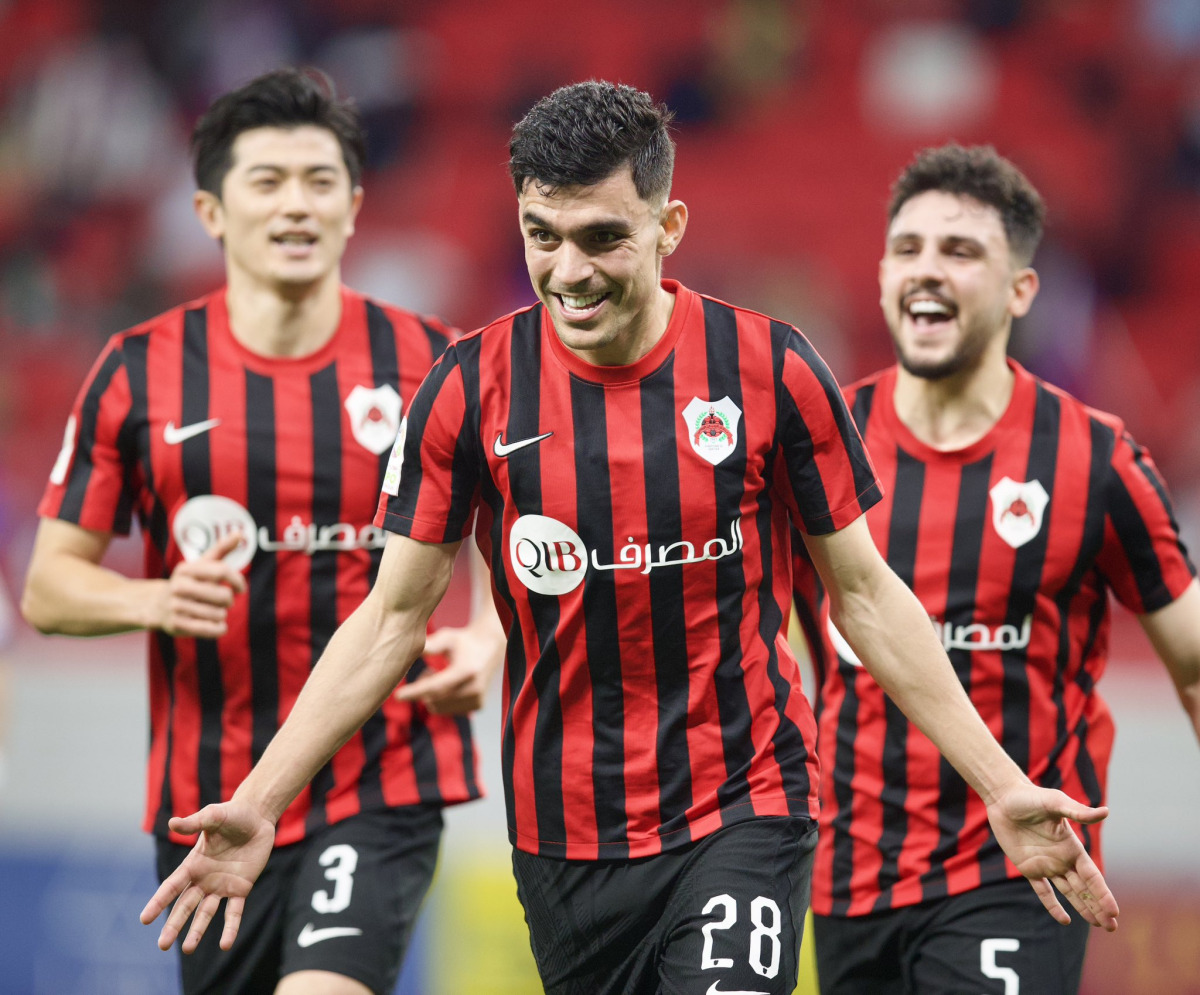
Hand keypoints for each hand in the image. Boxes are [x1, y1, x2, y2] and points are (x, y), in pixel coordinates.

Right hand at [140, 800, 274, 952]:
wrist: (258, 818)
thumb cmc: (232, 815)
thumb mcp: (213, 816)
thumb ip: (194, 822)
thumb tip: (172, 823)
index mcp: (193, 864)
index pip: (172, 886)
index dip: (158, 902)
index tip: (144, 919)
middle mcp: (204, 879)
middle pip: (185, 906)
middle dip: (173, 925)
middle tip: (162, 945)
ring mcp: (222, 886)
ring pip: (206, 914)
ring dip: (197, 932)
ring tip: (187, 950)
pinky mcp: (241, 888)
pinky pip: (234, 912)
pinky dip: (230, 928)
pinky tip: (225, 945)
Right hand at [156, 533, 246, 637]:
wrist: (156, 605)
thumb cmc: (188, 582)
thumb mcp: (201, 565)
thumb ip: (221, 549)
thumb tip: (240, 533)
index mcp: (186, 569)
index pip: (221, 571)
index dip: (237, 580)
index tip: (241, 588)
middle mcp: (179, 586)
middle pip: (222, 596)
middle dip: (229, 601)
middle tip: (224, 601)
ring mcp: (176, 606)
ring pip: (218, 614)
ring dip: (221, 615)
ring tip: (212, 612)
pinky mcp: (177, 625)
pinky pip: (210, 629)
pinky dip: (219, 629)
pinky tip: (219, 625)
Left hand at [393, 622, 504, 714]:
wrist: (490, 648)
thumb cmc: (464, 641)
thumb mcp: (447, 637)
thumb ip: (430, 645)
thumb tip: (410, 650)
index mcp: (466, 671)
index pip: (436, 686)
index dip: (416, 691)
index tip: (398, 695)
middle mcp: (474, 688)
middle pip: (435, 699)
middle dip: (423, 689)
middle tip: (428, 671)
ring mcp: (477, 699)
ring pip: (439, 708)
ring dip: (431, 695)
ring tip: (439, 675)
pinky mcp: (477, 706)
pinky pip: (448, 710)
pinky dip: (442, 700)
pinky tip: (448, 685)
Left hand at [986, 782, 1118, 930]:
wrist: (1004, 797)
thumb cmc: (1031, 797)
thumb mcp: (1055, 803)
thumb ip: (1079, 812)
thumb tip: (1106, 812)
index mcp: (1072, 847)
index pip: (1092, 876)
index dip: (1103, 893)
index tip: (1115, 911)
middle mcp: (1062, 859)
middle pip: (1085, 888)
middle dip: (1099, 907)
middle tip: (1112, 927)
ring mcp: (1046, 864)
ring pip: (1069, 892)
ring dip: (1083, 908)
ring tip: (1098, 924)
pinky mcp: (1028, 868)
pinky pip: (1043, 891)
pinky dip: (1052, 905)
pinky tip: (1064, 920)